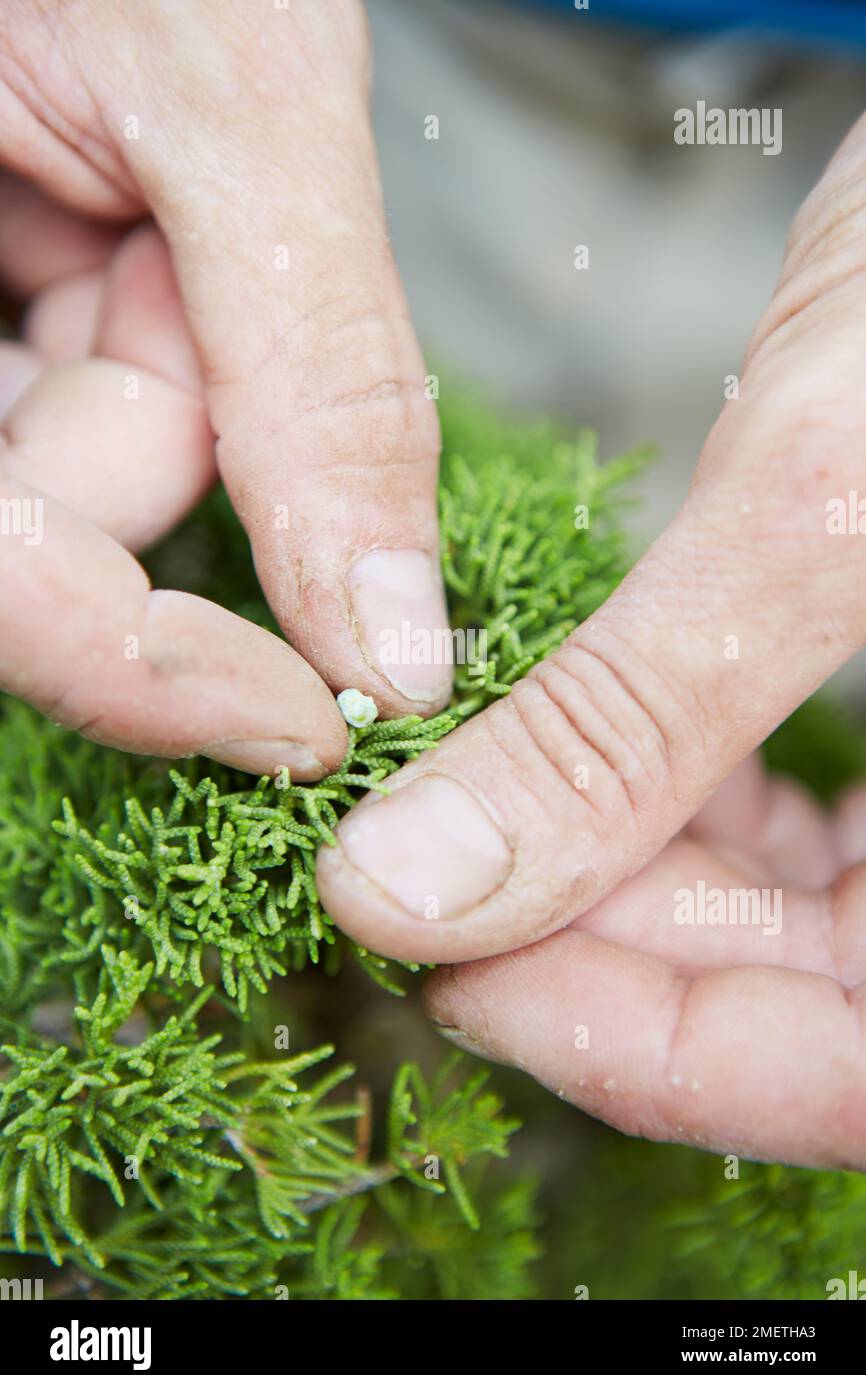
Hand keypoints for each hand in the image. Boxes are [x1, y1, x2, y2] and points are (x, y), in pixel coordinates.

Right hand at [0, 0, 449, 777]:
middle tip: (201, 253)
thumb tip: (383, 639)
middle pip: (51, 529)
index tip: (316, 722)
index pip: (4, 591)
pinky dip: (164, 321)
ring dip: (180, 349)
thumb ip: (317, 381)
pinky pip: (89, 381)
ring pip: (85, 460)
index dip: (152, 679)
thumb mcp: (232, 93)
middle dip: (181, 419)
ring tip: (166, 174)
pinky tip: (147, 205)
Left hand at [317, 115, 865, 1162]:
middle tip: (422, 886)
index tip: (459, 977)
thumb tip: (414, 891)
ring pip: (766, 927)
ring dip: (602, 882)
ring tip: (458, 817)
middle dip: (602, 956)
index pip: (851, 1073)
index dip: (654, 1056)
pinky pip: (765, 828)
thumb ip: (626, 725)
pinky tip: (549, 760)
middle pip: (796, 1007)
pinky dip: (642, 805)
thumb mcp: (821, 498)